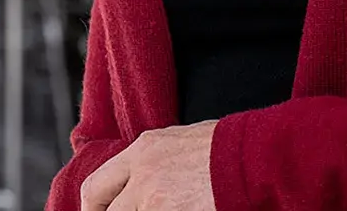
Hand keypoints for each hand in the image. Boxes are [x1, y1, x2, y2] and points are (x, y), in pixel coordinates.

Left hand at [81, 120, 219, 210]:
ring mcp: (153, 195)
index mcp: (143, 148)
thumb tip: (140, 182)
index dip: (94, 206)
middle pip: (103, 206)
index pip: (97, 183)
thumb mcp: (182, 142)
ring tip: (164, 208)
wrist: (253, 156)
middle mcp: (141, 170)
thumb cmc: (228, 149)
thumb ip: (155, 160)